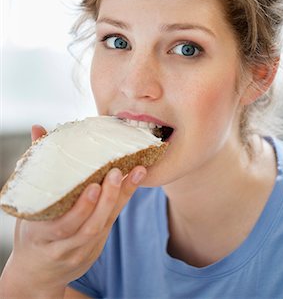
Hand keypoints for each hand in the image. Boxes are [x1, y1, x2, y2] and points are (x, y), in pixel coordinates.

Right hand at [1, 124, 146, 296]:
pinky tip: (134, 180)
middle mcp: (63, 245)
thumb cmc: (32, 230)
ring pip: (103, 225)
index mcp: (42, 233)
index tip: (94, 185)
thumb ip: (37, 166)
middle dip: (106, 199)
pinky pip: (110, 223)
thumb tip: (37, 128)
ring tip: (134, 173)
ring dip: (120, 198)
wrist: (38, 272)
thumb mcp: (29, 204)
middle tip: (117, 172)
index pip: (63, 225)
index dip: (80, 208)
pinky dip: (122, 201)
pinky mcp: (95, 247)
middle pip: (89, 226)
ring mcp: (81, 249)